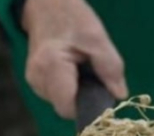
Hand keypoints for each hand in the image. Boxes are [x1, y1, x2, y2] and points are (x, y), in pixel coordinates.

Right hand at [21, 0, 128, 118]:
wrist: (47, 6)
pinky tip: (73, 72)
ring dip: (76, 93)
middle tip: (94, 77)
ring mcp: (34, 82)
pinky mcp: (35, 82)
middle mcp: (37, 79)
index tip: (102, 94)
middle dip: (83, 99)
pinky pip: (57, 96)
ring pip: (61, 103)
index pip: (68, 108)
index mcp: (50, 67)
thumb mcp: (98, 39)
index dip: (87, 106)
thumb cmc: (72, 19)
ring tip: (82, 70)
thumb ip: (110, 69)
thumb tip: (119, 96)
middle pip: (65, 107)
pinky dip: (69, 89)